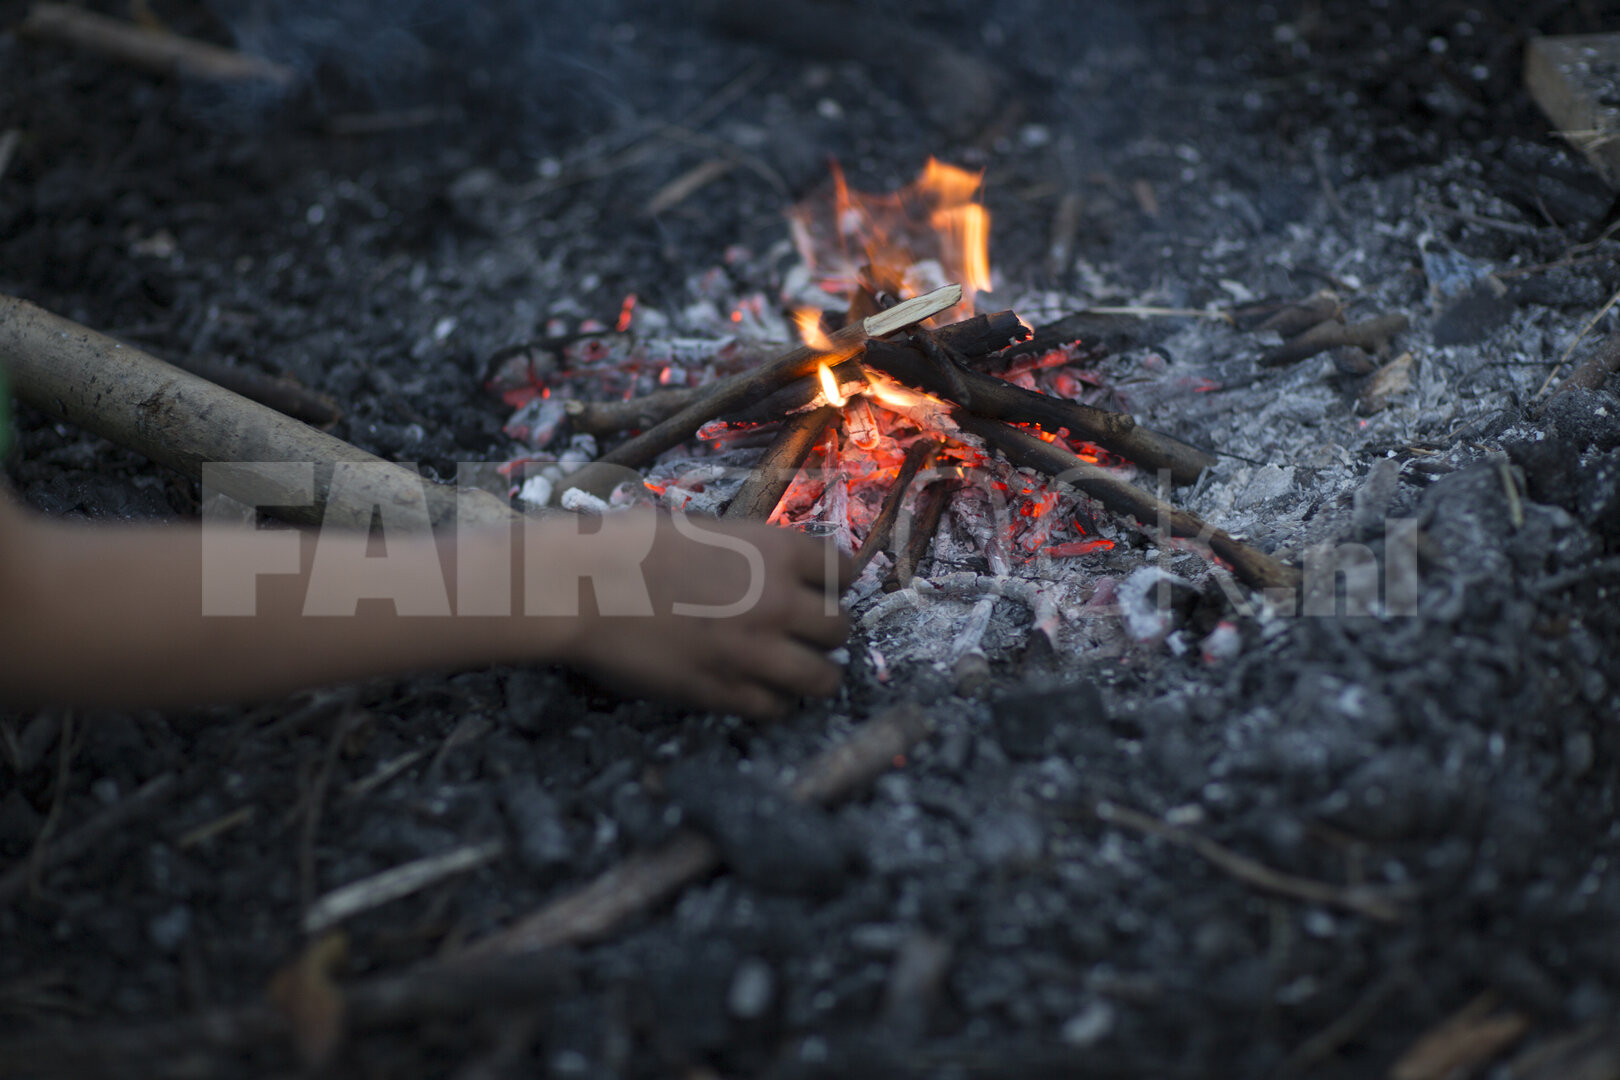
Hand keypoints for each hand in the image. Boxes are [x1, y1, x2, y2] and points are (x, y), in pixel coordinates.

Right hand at [546, 510, 852, 718]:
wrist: (584, 585)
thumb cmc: (633, 547)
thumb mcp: (709, 532)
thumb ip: (753, 557)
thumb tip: (778, 578)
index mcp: (776, 551)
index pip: (844, 569)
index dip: (835, 583)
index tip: (824, 591)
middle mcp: (778, 601)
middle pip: (841, 628)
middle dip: (827, 632)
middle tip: (808, 635)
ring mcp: (755, 651)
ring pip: (824, 678)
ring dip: (815, 675)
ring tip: (797, 672)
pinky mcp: (725, 691)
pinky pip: (776, 708)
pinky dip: (773, 701)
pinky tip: (757, 690)